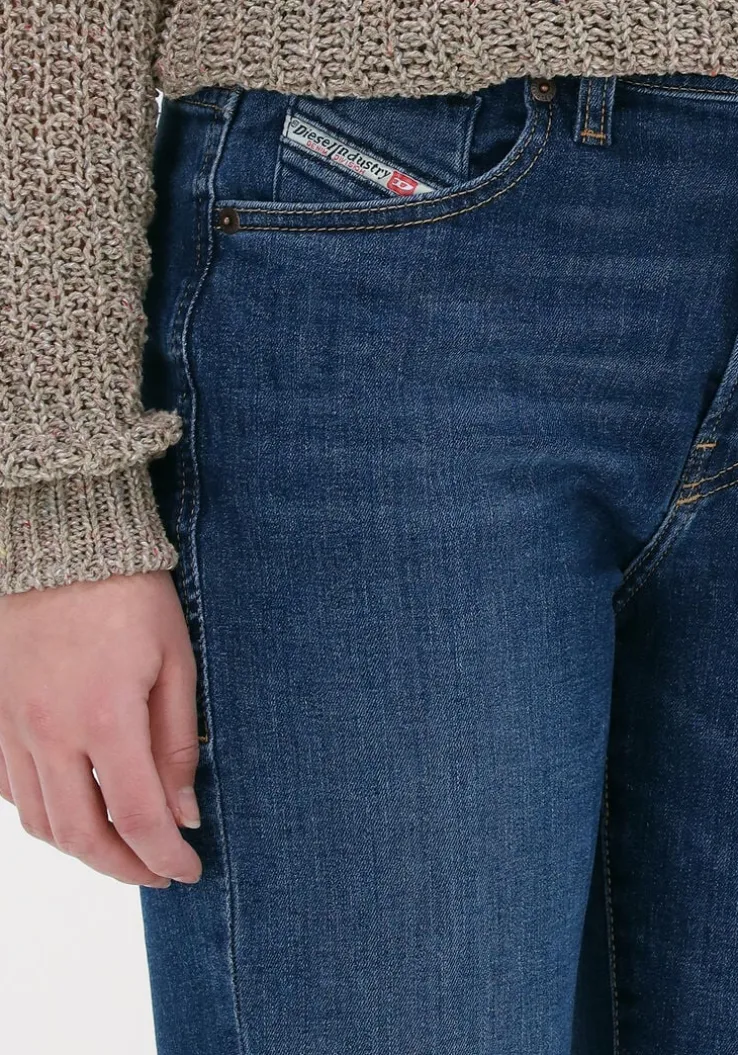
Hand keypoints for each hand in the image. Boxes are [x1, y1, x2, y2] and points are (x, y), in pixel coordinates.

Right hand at [0, 570, 202, 887]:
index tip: (187, 869)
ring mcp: (13, 726)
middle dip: (124, 868)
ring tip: (119, 848)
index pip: (139, 818)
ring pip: (40, 820)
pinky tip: (72, 806)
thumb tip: (182, 813)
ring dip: (81, 847)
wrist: (64, 543)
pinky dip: (43, 812)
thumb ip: (176, 744)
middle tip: (155, 872)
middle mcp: (50, 732)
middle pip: (82, 836)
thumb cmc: (130, 595)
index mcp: (106, 718)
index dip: (165, 857)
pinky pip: (10, 787)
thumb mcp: (175, 662)